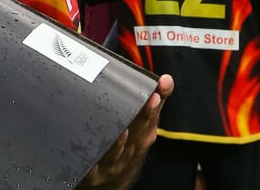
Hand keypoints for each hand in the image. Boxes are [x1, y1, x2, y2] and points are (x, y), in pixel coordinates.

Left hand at [77, 73, 173, 188]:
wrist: (113, 179)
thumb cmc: (129, 146)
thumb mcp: (143, 126)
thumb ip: (152, 102)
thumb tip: (166, 79)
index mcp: (142, 137)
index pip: (149, 121)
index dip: (152, 109)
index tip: (155, 95)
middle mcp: (130, 151)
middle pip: (138, 135)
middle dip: (143, 119)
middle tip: (147, 101)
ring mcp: (113, 163)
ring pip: (119, 153)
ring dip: (121, 143)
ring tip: (122, 130)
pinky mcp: (94, 173)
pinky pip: (94, 169)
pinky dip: (96, 163)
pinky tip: (93, 153)